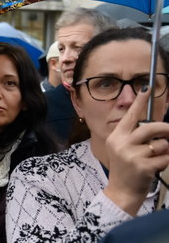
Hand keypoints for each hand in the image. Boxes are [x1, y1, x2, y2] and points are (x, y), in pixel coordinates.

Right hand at [103, 87, 168, 215]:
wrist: (121, 191)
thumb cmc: (126, 168)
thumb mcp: (123, 149)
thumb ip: (136, 135)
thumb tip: (158, 124)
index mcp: (116, 137)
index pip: (130, 116)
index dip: (139, 102)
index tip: (145, 88)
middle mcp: (122, 143)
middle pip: (151, 128)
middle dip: (166, 130)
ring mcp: (132, 155)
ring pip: (162, 143)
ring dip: (165, 150)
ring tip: (156, 157)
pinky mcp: (143, 166)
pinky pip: (165, 158)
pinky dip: (165, 162)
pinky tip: (156, 167)